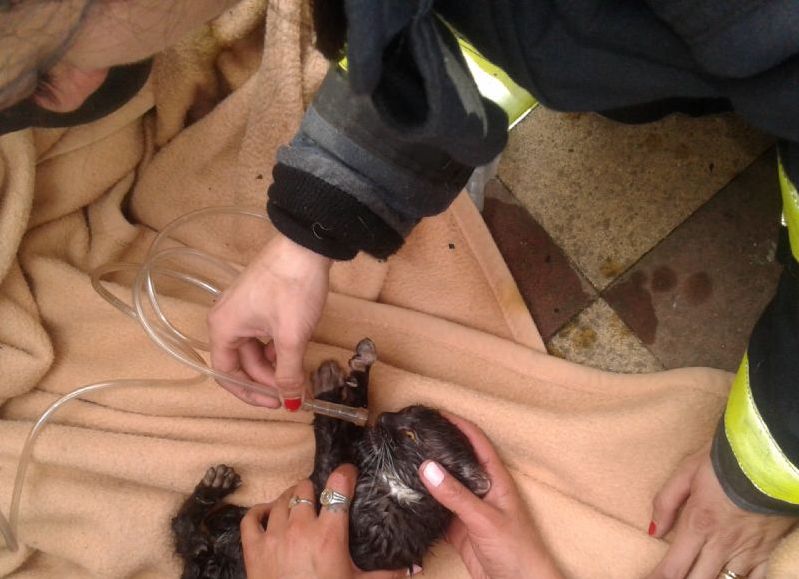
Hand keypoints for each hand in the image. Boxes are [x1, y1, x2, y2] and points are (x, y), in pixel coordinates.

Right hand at [208, 233, 330, 407]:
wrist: (306, 246)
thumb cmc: (292, 288)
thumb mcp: (291, 336)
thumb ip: (288, 373)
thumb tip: (290, 401)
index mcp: (223, 328)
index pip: (226, 374)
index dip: (250, 393)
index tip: (275, 403)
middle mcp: (226, 319)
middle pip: (241, 363)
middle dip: (266, 380)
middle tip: (294, 391)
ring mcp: (242, 309)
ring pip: (254, 349)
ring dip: (273, 365)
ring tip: (297, 374)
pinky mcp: (259, 302)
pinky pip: (262, 334)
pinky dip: (277, 348)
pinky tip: (294, 354)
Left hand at [240, 465, 401, 578]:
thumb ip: (387, 575)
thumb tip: (414, 568)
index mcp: (329, 535)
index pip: (338, 488)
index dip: (345, 475)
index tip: (348, 474)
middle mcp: (301, 528)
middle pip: (305, 488)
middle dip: (315, 490)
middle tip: (322, 499)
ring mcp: (274, 536)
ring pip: (280, 499)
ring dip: (291, 499)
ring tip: (299, 506)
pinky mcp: (254, 549)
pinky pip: (251, 518)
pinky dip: (259, 512)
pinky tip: (268, 514)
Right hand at [418, 413, 562, 578]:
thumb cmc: (516, 550)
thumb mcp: (484, 519)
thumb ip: (456, 495)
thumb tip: (427, 467)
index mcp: (495, 479)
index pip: (476, 441)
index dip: (458, 424)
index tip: (435, 413)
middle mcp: (481, 490)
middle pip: (457, 461)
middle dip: (437, 446)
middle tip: (412, 435)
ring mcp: (470, 510)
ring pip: (445, 486)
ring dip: (427, 475)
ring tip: (403, 460)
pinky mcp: (459, 529)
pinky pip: (438, 511)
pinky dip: (423, 504)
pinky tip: (407, 499)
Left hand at [647, 443, 796, 578]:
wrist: (772, 456)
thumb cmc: (725, 460)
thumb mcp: (686, 472)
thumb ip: (666, 502)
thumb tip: (653, 530)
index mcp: (698, 524)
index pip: (673, 567)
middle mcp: (722, 544)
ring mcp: (748, 550)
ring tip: (698, 576)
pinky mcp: (768, 549)